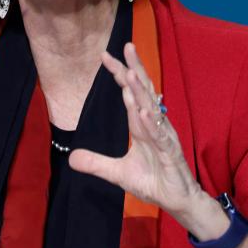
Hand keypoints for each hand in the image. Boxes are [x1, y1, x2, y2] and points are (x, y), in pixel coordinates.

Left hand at [68, 42, 202, 220]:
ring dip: (141, 92)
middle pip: (144, 92)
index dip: (120, 75)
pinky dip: (151, 124)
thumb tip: (71, 159)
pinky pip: (160, 136)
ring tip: (130, 73)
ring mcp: (164, 138)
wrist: (177, 201)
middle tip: (126, 45)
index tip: (105, 56)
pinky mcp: (171, 154)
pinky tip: (144, 112)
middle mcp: (155, 126)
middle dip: (134, 69)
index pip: (130, 94)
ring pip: (152, 110)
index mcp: (143, 125)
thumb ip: (96, 163)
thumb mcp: (118, 173)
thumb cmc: (153, 181)